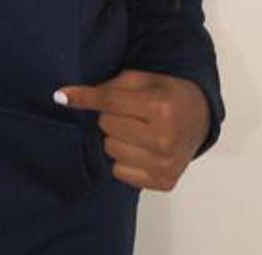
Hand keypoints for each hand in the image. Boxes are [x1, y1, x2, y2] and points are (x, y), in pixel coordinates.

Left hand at [54, 69, 209, 191]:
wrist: (200, 117)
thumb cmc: (165, 93)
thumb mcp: (142, 80)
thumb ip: (110, 86)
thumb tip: (65, 97)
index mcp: (160, 107)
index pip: (110, 101)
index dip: (84, 97)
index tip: (61, 96)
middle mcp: (163, 138)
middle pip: (107, 125)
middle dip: (110, 116)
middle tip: (127, 112)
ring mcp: (165, 163)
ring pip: (111, 149)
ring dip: (115, 138)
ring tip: (135, 130)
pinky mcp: (164, 182)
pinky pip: (120, 171)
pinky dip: (123, 159)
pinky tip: (140, 148)